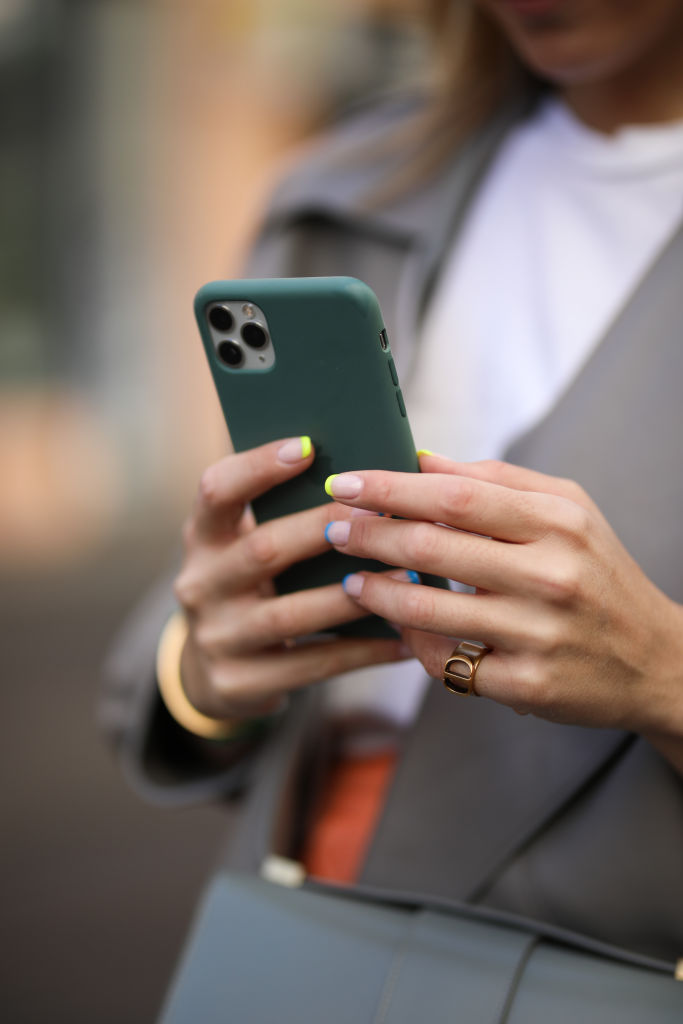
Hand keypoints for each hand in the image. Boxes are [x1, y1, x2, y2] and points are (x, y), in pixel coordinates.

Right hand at [173, 438, 409, 720]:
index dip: (258, 467)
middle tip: (379, 512)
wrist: (213, 673)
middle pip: (263, 549)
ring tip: (407, 578)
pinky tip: (404, 639)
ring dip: (354, 595)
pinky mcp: (240, 681)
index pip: (216, 490)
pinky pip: (313, 664)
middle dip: (324, 528)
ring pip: (293, 613)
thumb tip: (366, 477)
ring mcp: (217, 637)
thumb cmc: (252, 588)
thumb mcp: (246, 547)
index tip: (308, 446)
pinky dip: (362, 651)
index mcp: (202, 538)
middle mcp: (200, 584)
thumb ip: (284, 515)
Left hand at [324, 455, 682, 746]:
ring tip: (351, 577)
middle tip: (333, 527)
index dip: (391, 489)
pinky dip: (412, 642)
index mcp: (558, 523)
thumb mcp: (567, 511)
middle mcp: (550, 576)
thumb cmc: (598, 575)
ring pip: (427, 610)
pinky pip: (447, 662)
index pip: (455, 496)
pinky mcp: (526, 685)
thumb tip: (421, 460)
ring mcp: (537, 634)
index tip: (346, 483)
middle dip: (369, 535)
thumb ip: (496, 481)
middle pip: (432, 549)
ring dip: (376, 591)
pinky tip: (397, 626)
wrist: (654, 660)